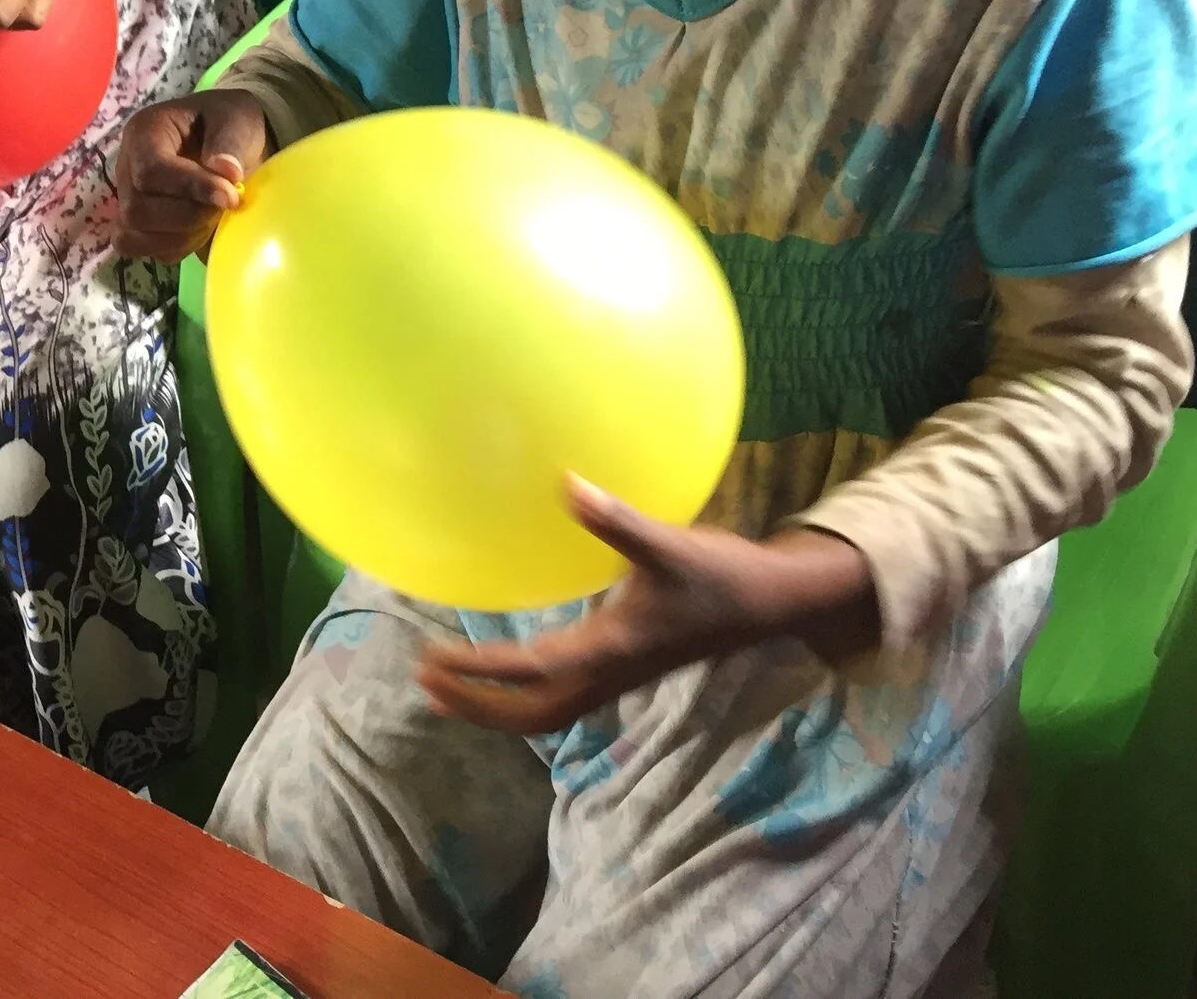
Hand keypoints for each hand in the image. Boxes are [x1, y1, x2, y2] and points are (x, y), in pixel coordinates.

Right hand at [112, 89, 272, 259]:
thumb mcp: (238, 121)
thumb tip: (226, 172)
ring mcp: (127, 197)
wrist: (232, 143)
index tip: (231, 196)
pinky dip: (172, 247)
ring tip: (211, 219)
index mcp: (144, 132)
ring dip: (180, 236)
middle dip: (187, 216)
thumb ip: (231, 144)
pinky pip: (139, 249)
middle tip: (224, 207)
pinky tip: (198, 231)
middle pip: (137, 209)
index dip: (190, 188)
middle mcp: (127, 167)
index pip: (151, 170)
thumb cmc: (230, 125)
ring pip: (132, 235)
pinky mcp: (136, 224)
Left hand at [416, 479, 881, 734]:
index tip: (435, 660)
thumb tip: (568, 483)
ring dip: (496, 706)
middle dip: (478, 705)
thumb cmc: (721, 573)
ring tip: (446, 687)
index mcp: (614, 650)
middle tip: (425, 680)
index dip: (482, 670)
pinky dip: (525, 690)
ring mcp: (617, 677)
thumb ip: (617, 520)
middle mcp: (610, 674)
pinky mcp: (624, 668)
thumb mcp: (670, 543)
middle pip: (532, 714)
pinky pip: (562, 696)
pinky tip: (505, 664)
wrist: (771, 604)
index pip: (533, 671)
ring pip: (547, 712)